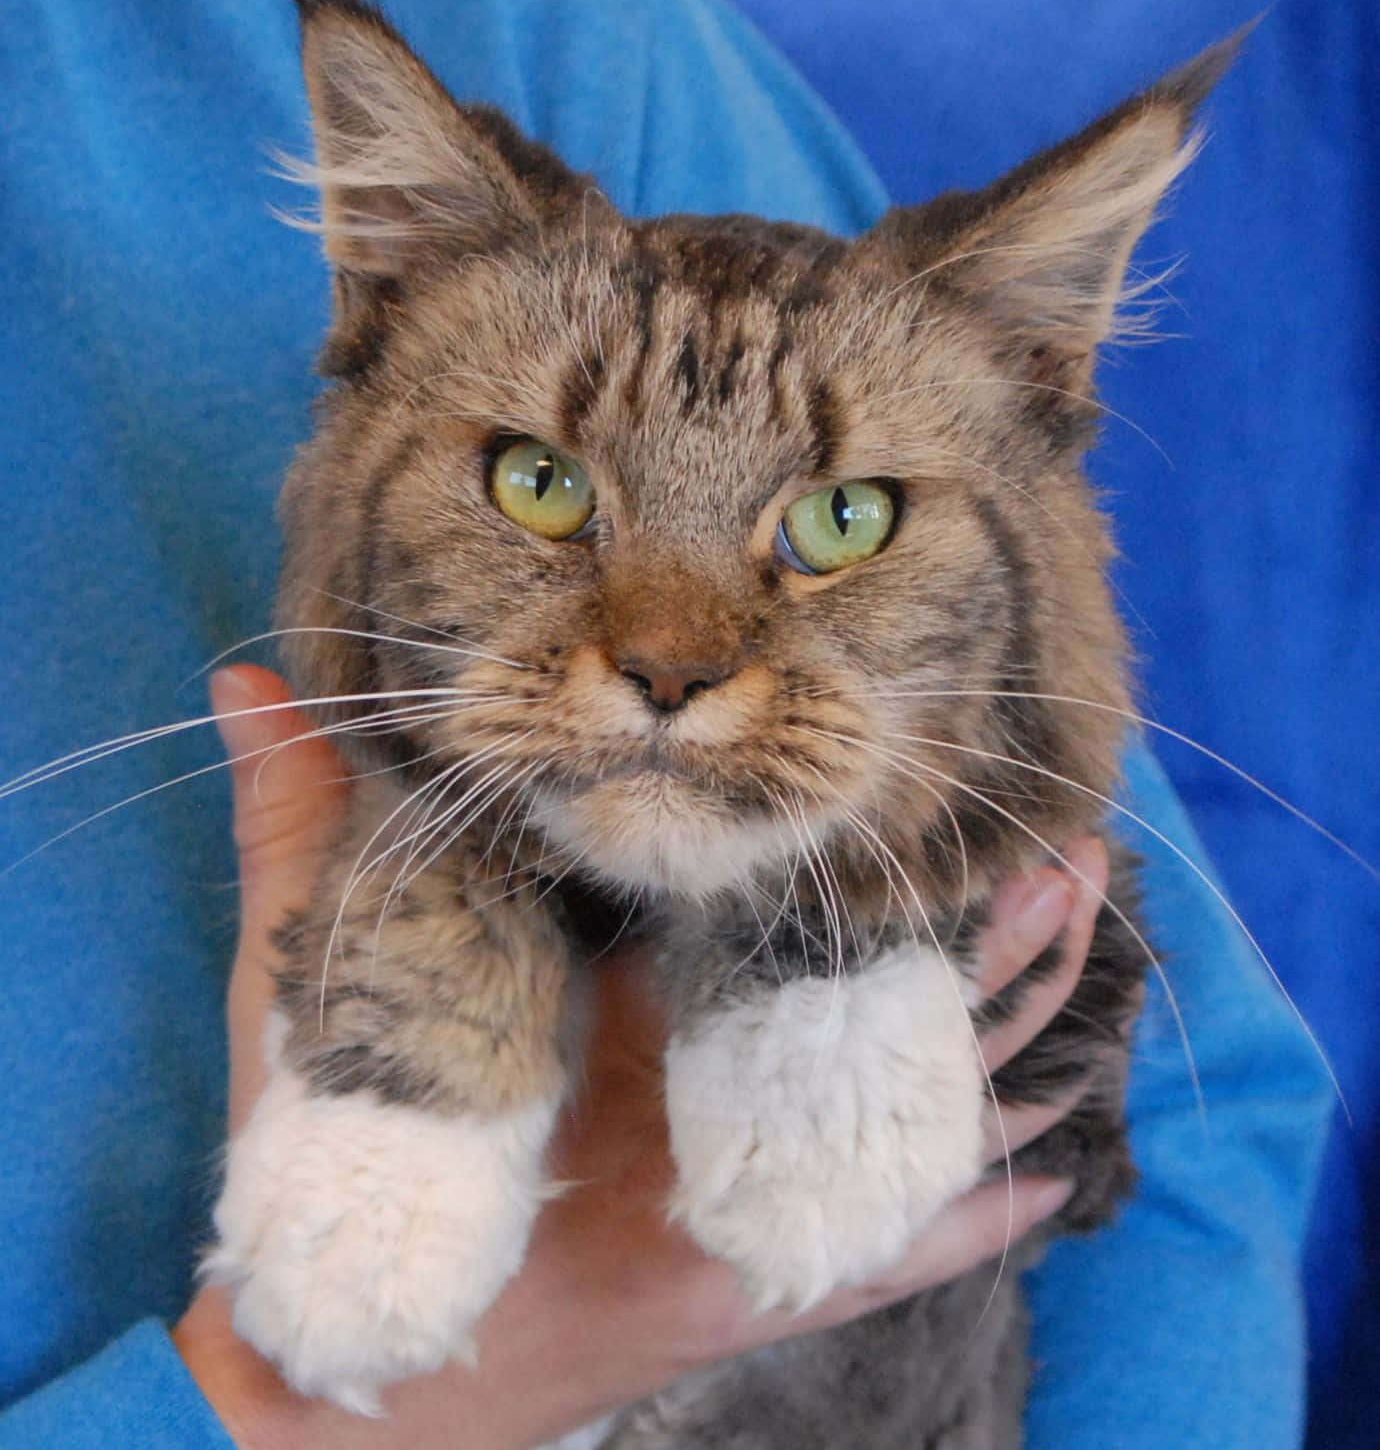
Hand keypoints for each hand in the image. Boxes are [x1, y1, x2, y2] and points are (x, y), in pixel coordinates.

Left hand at [173, 664, 1106, 1449]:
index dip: (850, 822)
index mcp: (654, 972)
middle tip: (1049, 830)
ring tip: (1071, 922)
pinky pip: (898, 1234)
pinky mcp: (777, 1252)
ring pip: (924, 1069)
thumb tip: (239, 671)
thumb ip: (302, 816)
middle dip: (973, 900)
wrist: (374, 1309)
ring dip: (1006, 1006)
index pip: (772, 878)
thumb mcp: (331, 957)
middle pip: (886, 962)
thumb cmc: (344, 1127)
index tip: (905, 736)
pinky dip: (975, 1209)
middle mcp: (728, 1045)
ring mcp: (765, 1146)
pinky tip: (1050, 1172)